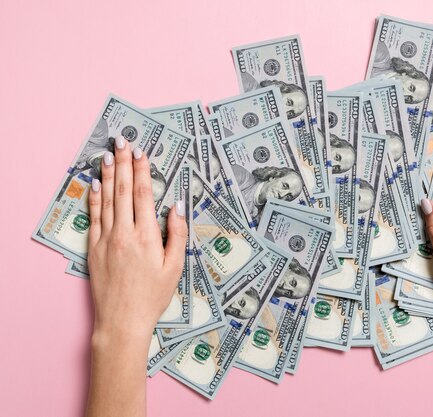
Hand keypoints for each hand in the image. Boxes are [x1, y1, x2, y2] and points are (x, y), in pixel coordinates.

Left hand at [87, 135, 187, 343]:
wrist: (122, 321)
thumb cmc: (153, 296)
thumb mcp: (175, 268)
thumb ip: (177, 234)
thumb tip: (178, 206)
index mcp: (146, 236)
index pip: (144, 194)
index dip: (143, 171)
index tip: (142, 152)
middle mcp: (124, 233)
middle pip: (124, 190)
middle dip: (124, 163)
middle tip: (123, 142)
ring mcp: (105, 240)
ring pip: (106, 200)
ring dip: (108, 175)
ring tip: (108, 155)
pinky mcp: (93, 249)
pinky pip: (93, 217)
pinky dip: (93, 198)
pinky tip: (94, 184)